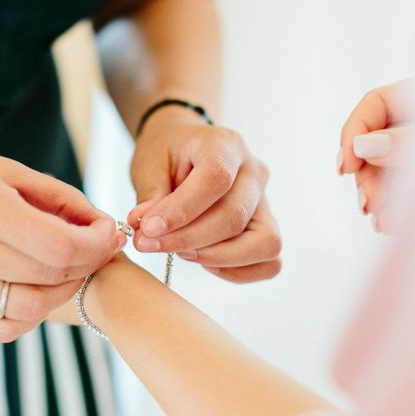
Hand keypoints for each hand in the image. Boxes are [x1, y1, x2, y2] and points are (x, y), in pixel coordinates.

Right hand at [0, 133, 125, 341]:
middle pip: (52, 276)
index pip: (61, 246)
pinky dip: (30, 313)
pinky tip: (36, 287)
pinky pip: (2, 326)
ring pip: (32, 309)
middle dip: (88, 262)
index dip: (97, 243)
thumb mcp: (0, 166)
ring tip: (69, 266)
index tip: (109, 231)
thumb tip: (100, 224)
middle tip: (97, 246)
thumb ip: (55, 198)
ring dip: (63, 290)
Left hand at [126, 107, 281, 283]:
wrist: (186, 148)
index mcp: (225, 145)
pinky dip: (237, 270)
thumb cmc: (168, 153)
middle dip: (188, 240)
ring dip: (216, 257)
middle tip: (149, 244)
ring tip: (181, 251)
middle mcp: (253, 172)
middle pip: (234, 217)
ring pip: (261, 243)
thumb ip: (150, 197)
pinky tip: (204, 261)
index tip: (148, 229)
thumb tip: (145, 231)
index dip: (182, 210)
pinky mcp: (266, 226)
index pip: (216, 179)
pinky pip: (269, 262)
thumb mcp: (149, 164)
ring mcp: (265, 201)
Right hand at [338, 81, 413, 232]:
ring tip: (381, 223)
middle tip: (367, 205)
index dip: (352, 136)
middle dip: (367, 177)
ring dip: (378, 197)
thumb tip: (362, 147)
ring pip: (387, 172)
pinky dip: (396, 208)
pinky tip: (390, 225)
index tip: (345, 168)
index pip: (372, 107)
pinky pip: (405, 190)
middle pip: (375, 145)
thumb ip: (407, 139)